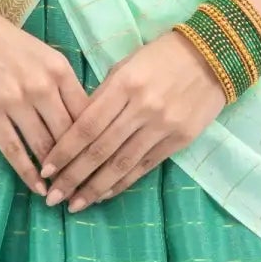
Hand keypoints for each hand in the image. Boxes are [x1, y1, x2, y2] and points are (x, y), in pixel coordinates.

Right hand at [0, 5, 87, 195]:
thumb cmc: (9, 46)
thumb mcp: (46, 57)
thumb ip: (66, 87)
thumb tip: (87, 124)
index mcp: (60, 71)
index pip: (87, 115)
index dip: (96, 143)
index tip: (100, 163)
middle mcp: (41, 87)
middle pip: (68, 135)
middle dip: (79, 165)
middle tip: (86, 187)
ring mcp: (14, 102)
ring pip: (43, 147)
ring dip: (56, 174)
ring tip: (64, 192)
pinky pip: (13, 150)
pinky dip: (28, 173)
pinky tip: (38, 187)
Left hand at [39, 29, 228, 211]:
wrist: (214, 56)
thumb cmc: (161, 57)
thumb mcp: (127, 65)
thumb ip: (103, 96)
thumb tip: (78, 128)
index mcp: (124, 84)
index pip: (87, 126)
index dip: (64, 151)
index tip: (46, 169)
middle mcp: (142, 108)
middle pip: (100, 150)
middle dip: (73, 177)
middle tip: (53, 197)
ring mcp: (163, 126)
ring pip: (122, 164)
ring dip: (95, 188)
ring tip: (75, 205)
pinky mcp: (180, 139)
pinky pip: (144, 167)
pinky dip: (122, 183)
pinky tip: (104, 195)